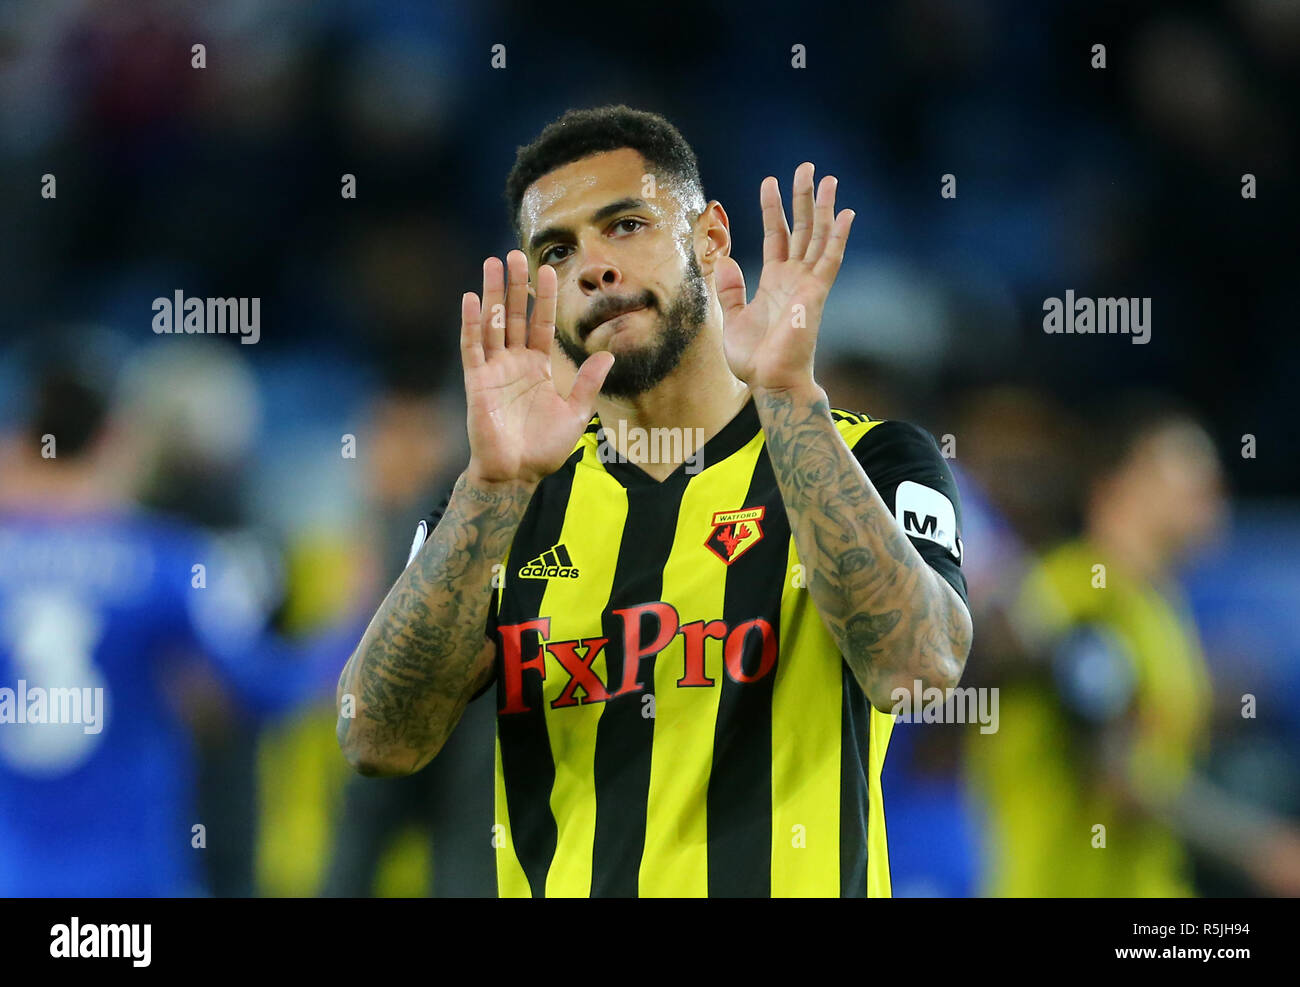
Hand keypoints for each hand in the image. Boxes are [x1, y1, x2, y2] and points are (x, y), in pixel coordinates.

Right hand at [461, 250, 613, 485]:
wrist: (517, 474)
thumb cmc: (544, 449)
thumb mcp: (575, 414)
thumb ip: (588, 383)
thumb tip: (608, 354)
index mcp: (538, 368)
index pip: (541, 324)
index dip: (544, 298)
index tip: (546, 270)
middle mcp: (515, 363)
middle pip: (514, 316)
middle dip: (514, 286)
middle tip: (514, 255)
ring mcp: (494, 371)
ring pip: (492, 324)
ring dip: (491, 294)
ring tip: (491, 264)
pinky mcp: (478, 382)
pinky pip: (473, 348)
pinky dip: (472, 324)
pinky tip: (470, 299)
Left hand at [717, 162, 854, 392]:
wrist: (771, 383)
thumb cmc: (754, 359)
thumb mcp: (732, 319)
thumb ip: (730, 289)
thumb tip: (724, 260)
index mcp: (774, 281)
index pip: (776, 236)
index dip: (773, 208)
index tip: (770, 181)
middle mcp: (794, 278)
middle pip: (801, 228)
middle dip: (803, 197)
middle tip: (807, 167)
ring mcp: (807, 285)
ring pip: (818, 237)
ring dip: (823, 207)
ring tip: (827, 178)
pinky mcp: (816, 295)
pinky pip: (830, 261)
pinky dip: (838, 238)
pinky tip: (846, 214)